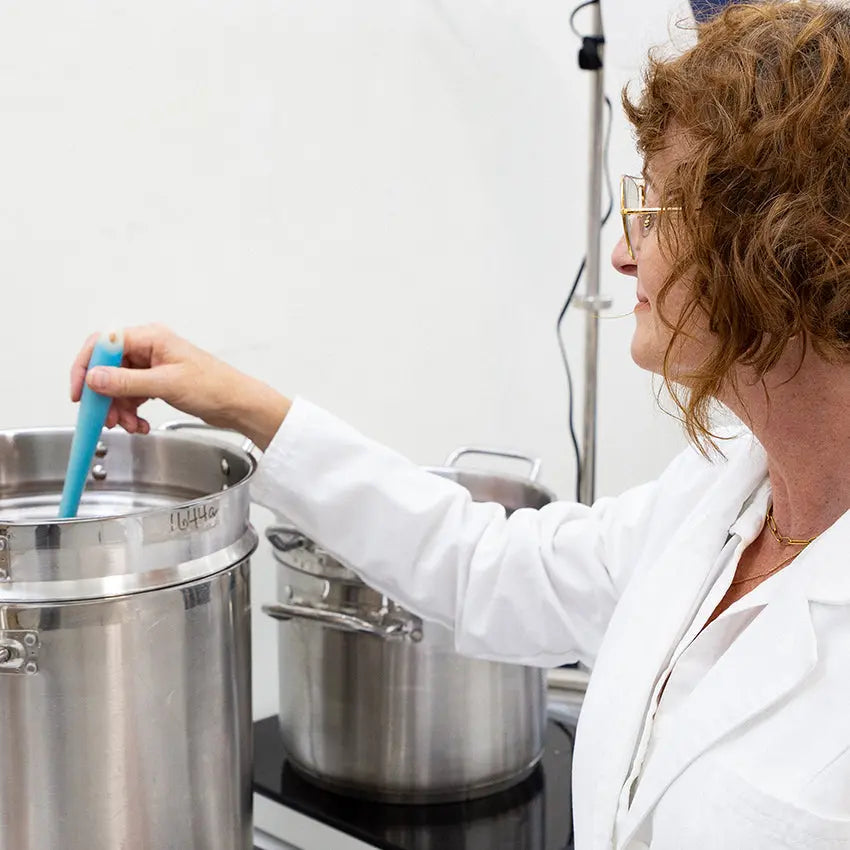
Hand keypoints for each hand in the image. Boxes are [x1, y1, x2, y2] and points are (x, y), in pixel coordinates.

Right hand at [70, 324, 290, 449]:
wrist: (239, 404)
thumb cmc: (215, 387)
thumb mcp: (166, 384)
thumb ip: (127, 382)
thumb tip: (95, 378)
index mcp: (152, 337)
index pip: (104, 344)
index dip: (86, 367)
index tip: (80, 392)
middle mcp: (150, 347)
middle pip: (108, 367)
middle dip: (105, 396)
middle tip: (105, 417)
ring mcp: (154, 365)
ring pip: (119, 385)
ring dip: (119, 408)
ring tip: (128, 425)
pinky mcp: (158, 381)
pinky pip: (132, 395)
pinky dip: (131, 411)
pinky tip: (139, 424)